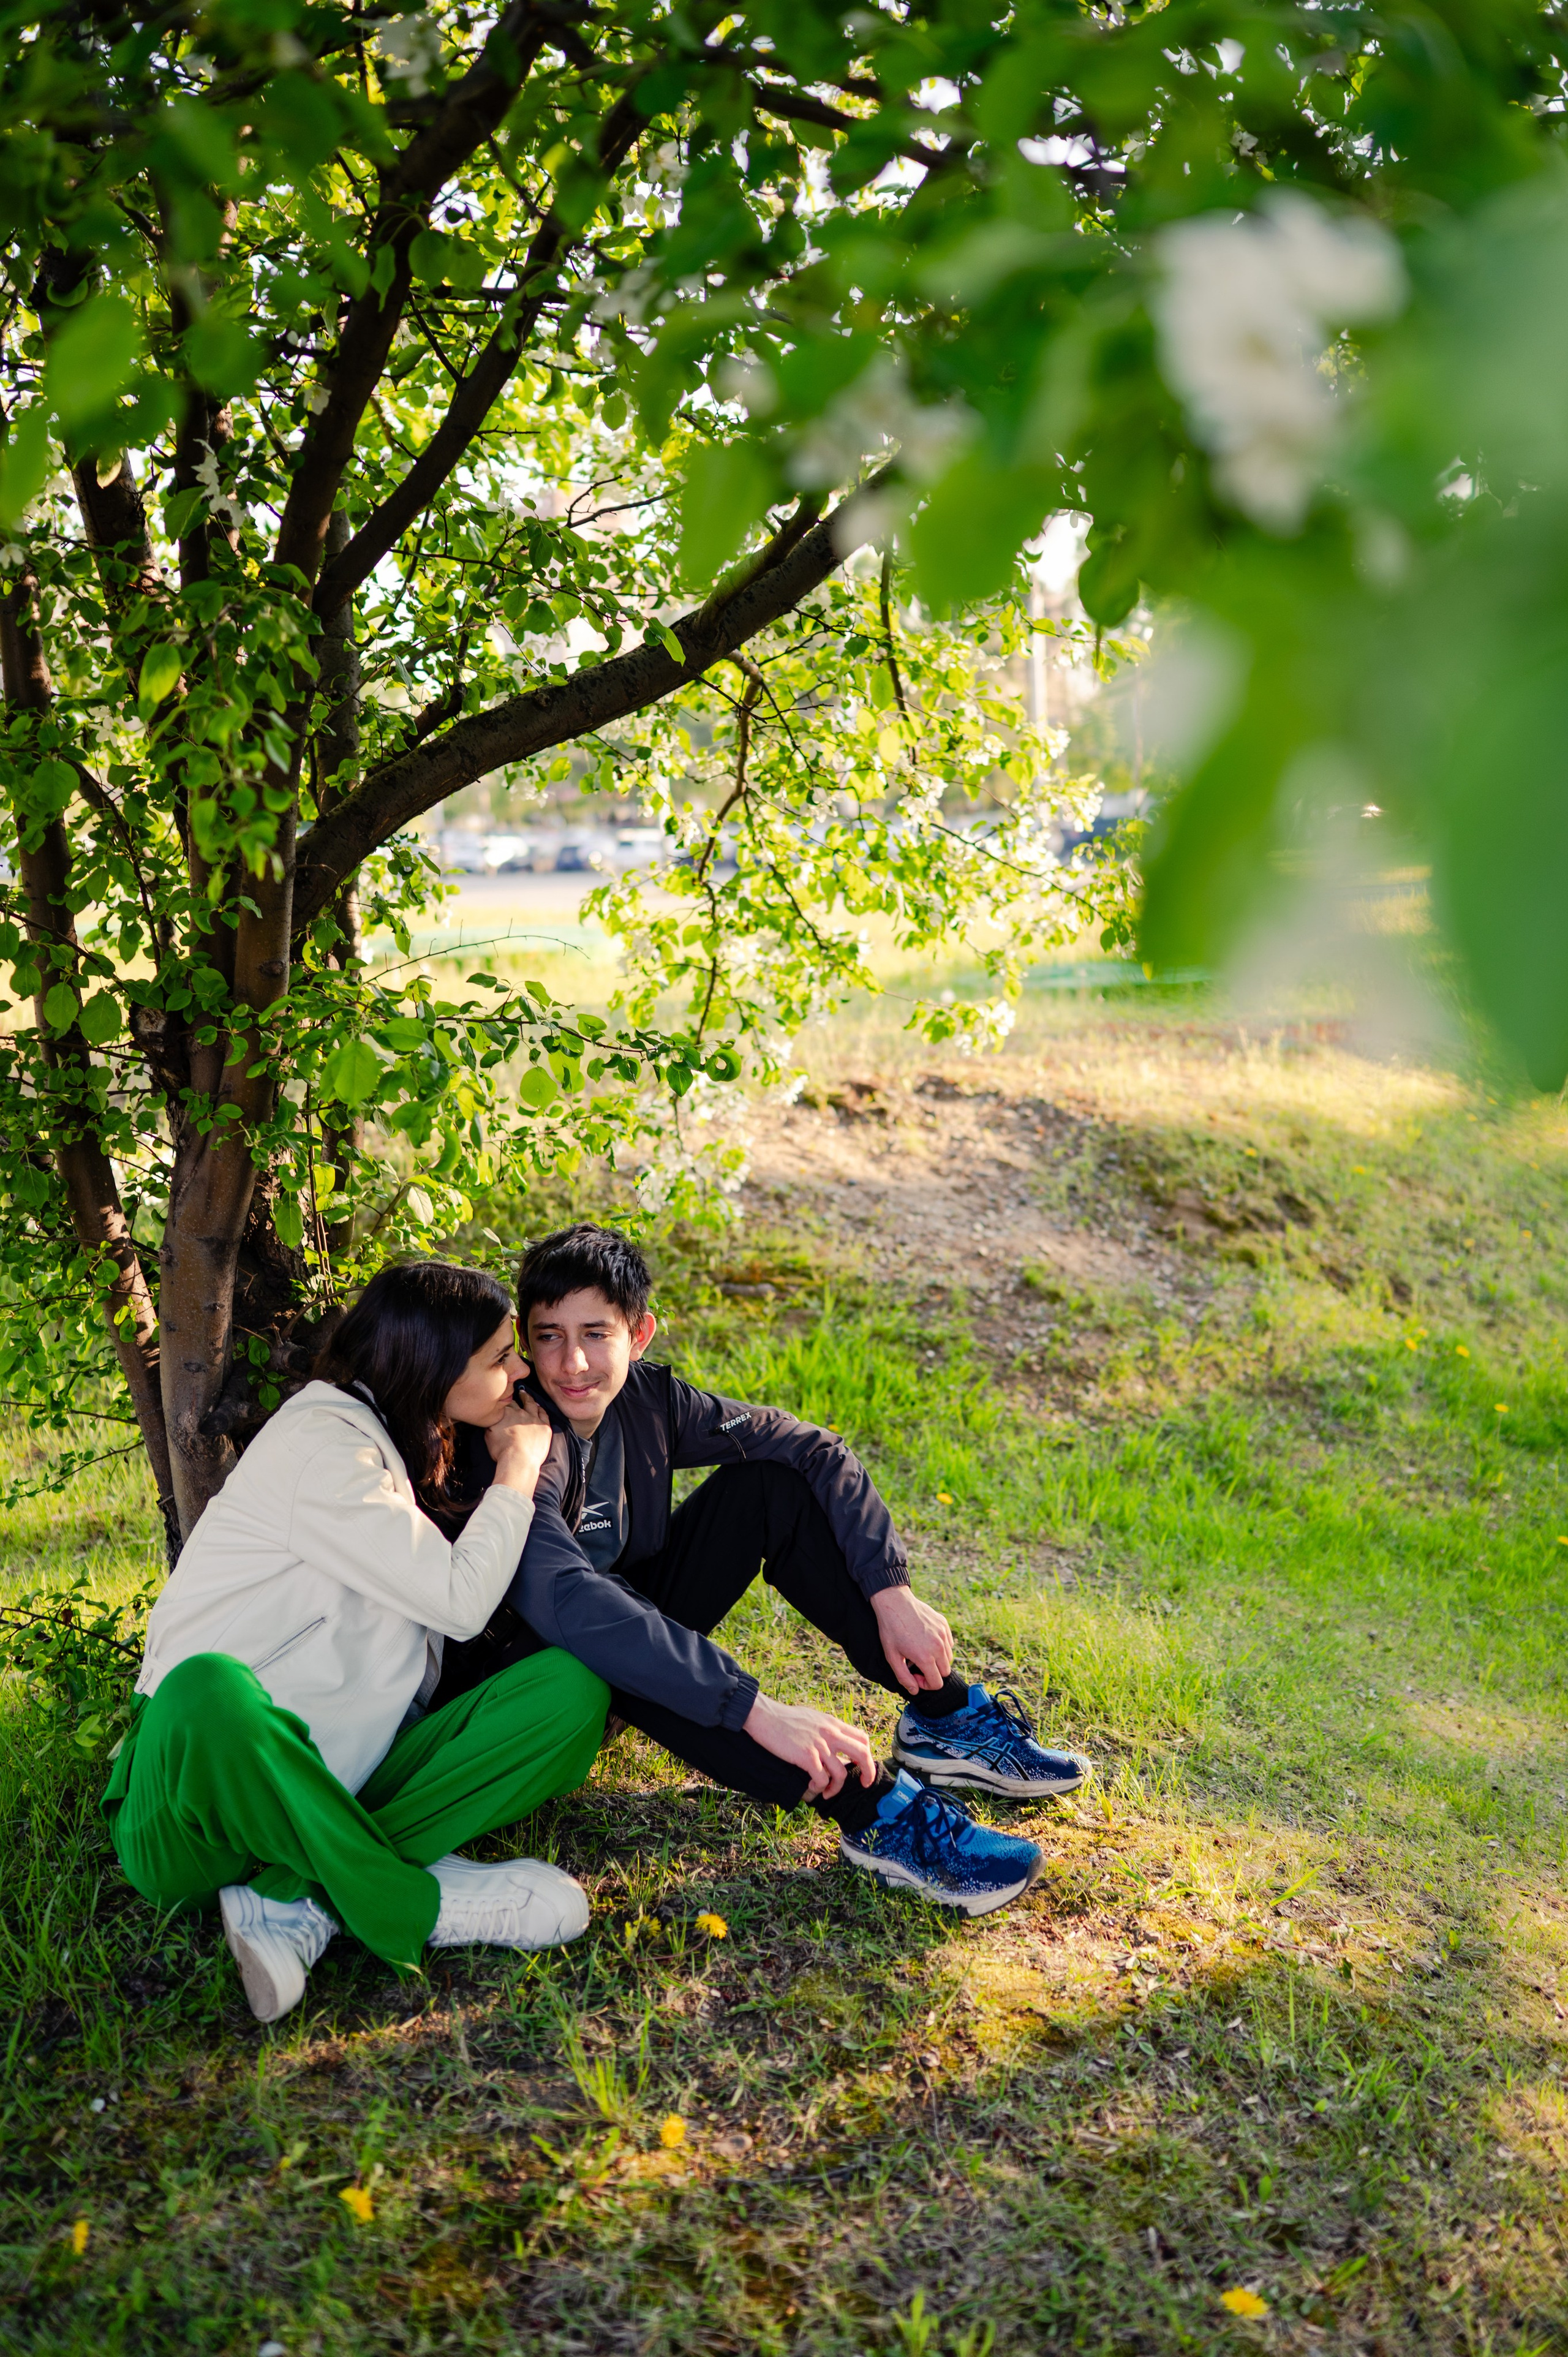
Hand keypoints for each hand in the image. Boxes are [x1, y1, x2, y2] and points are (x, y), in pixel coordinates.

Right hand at [484, 1390, 552, 1494]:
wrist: (519, 1460)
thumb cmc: (502, 1451)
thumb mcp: (488, 1436)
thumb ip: (490, 1425)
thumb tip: (490, 1419)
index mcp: (506, 1414)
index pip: (504, 1403)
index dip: (503, 1400)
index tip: (503, 1397)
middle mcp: (520, 1413)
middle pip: (517, 1402)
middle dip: (515, 1397)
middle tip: (515, 1392)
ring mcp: (533, 1419)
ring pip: (531, 1404)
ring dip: (528, 1398)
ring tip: (525, 1395)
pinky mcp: (544, 1426)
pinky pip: (543, 1414)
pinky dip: (540, 1409)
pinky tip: (539, 1407)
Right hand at [742, 1692, 877, 1798]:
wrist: (765, 1716)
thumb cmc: (784, 1718)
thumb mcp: (813, 1718)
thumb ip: (826, 1729)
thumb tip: (833, 1742)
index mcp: (833, 1724)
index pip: (862, 1738)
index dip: (868, 1755)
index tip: (862, 1767)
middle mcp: (831, 1734)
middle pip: (862, 1753)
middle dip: (868, 1772)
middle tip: (863, 1784)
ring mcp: (819, 1745)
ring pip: (841, 1773)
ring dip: (836, 1788)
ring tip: (826, 1792)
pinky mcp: (806, 1756)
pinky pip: (821, 1779)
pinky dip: (819, 1788)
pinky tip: (810, 1786)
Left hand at [870, 1585, 953, 1697]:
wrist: (895, 1602)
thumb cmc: (891, 1630)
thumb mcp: (892, 1657)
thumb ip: (904, 1677)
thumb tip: (915, 1691)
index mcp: (925, 1657)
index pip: (937, 1683)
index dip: (926, 1684)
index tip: (914, 1675)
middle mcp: (938, 1646)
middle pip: (945, 1672)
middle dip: (933, 1673)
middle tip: (917, 1665)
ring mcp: (943, 1634)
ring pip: (949, 1657)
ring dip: (938, 1660)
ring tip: (922, 1652)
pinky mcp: (944, 1624)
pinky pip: (949, 1643)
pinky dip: (941, 1647)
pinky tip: (926, 1641)